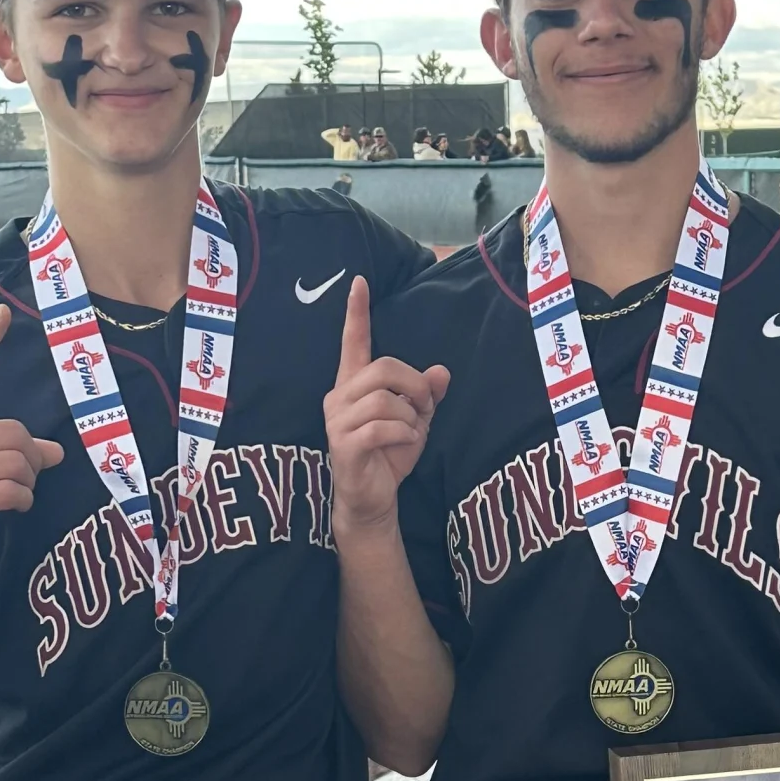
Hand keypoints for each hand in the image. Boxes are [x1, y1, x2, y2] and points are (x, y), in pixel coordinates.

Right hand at [0, 304, 64, 564]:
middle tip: (30, 471)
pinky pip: (10, 492)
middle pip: (15, 433)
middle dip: (32, 456)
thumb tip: (55, 452)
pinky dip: (23, 500)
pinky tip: (15, 504)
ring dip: (29, 481)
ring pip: (17, 464)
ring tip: (18, 490)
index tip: (2, 312)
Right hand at [324, 277, 448, 536]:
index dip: (356, 312)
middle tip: (425, 407)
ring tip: (412, 433)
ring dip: (411, 416)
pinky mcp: (344, 444)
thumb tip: (442, 372)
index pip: (353, 342)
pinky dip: (404, 435)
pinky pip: (383, 428)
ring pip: (385, 399)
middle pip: (383, 367)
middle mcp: (339, 397)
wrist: (371, 499)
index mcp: (353, 385)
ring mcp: (338, 421)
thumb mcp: (414, 421)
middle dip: (414, 385)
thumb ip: (425, 396)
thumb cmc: (388, 456)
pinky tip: (405, 445)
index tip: (360, 281)